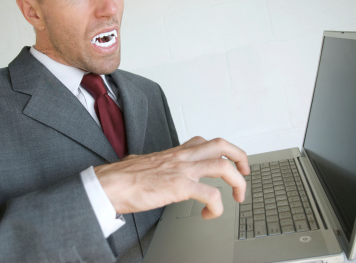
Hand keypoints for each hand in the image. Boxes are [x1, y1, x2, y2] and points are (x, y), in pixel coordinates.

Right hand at [94, 136, 249, 218]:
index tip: (229, 162)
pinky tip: (209, 214)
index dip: (222, 151)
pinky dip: (218, 207)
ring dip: (238, 182)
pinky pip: (212, 195)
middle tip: (245, 172)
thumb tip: (154, 171)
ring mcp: (183, 170)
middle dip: (241, 158)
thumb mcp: (144, 163)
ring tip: (237, 196)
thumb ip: (156, 166)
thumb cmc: (122, 178)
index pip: (205, 142)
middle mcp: (182, 157)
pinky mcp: (180, 186)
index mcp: (174, 152)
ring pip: (224, 167)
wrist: (109, 184)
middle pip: (222, 145)